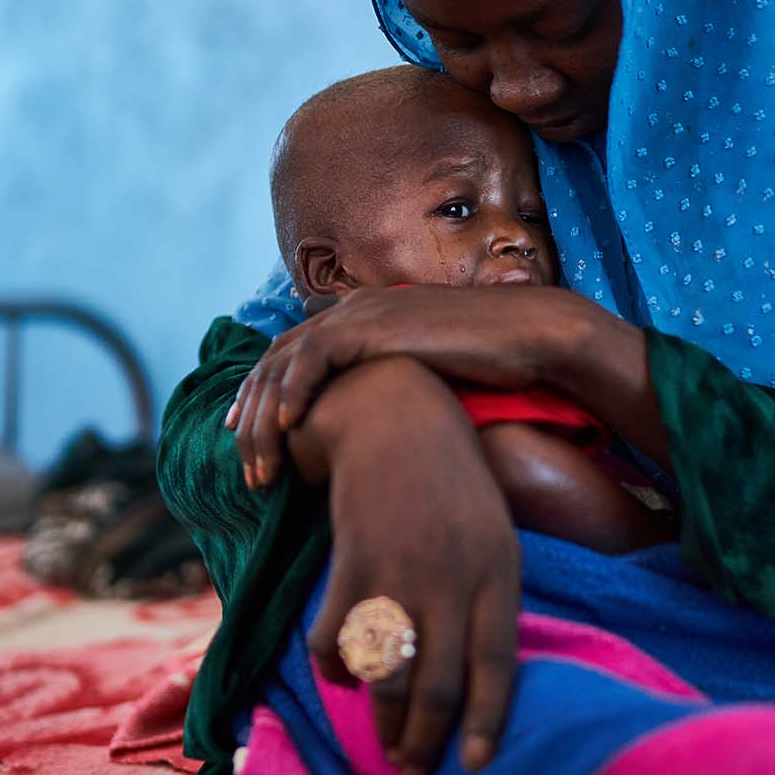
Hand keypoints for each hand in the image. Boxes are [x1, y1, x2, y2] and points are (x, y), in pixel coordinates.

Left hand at [229, 285, 592, 487]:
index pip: (292, 353)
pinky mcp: (373, 326)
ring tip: (262, 464)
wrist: (529, 335)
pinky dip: (294, 393)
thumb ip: (395, 382)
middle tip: (245, 463)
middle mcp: (352, 309)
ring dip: (266, 417)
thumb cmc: (492, 361)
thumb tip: (383, 420)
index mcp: (363, 316)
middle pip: (275, 360)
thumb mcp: (429, 372)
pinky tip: (289, 430)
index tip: (246, 435)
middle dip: (252, 413)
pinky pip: (313, 360)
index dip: (263, 394)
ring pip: (284, 364)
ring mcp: (360, 315)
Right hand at [301, 357, 520, 774]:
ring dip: (383, 720)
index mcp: (498, 569)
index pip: (496, 665)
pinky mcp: (352, 559)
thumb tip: (477, 678)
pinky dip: (335, 667)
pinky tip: (341, 673)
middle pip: (437, 683)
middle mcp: (452, 576)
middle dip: (424, 740)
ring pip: (388, 674)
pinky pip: (337, 637)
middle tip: (415, 769)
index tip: (472, 766)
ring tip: (387, 745)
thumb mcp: (493, 532)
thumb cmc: (450, 482)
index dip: (483, 722)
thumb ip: (490, 598)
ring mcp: (400, 569)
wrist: (395, 414)